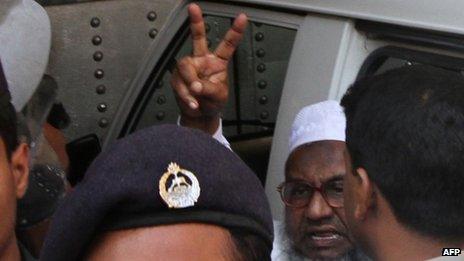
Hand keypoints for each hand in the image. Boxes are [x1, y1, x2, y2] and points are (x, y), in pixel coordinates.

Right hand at [170, 3, 247, 134]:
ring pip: (185, 66)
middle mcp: (202, 60)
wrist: (199, 114)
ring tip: (196, 97)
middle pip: (198, 39)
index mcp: (218, 62)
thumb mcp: (218, 96)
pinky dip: (185, 95)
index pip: (227, 45)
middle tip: (193, 8)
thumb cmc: (212, 103)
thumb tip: (195, 85)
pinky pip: (179, 83)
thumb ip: (209, 89)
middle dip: (196, 22)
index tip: (242, 18)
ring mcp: (189, 68)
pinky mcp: (178, 77)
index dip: (235, 31)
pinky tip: (192, 102)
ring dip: (189, 83)